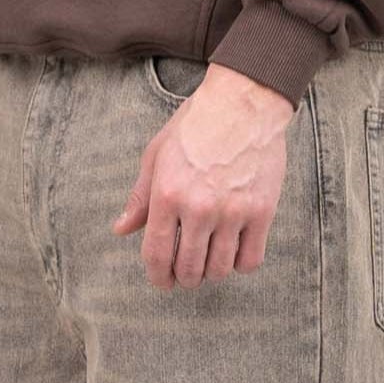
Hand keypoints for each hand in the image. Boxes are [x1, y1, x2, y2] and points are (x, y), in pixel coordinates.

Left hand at [113, 65, 295, 288]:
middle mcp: (199, 207)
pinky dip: (240, 264)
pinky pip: (249, 260)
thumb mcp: (157, 155)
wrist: (244, 100)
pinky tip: (234, 251)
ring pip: (219, 270)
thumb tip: (121, 230)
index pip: (157, 255)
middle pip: (189, 270)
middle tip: (187, 274)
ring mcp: (233, 211)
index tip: (163, 282)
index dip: (158, 277)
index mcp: (168, 194)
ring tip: (210, 261)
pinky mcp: (262, 211)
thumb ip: (140, 198)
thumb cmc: (197, 125)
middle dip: (185, 278)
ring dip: (212, 273)